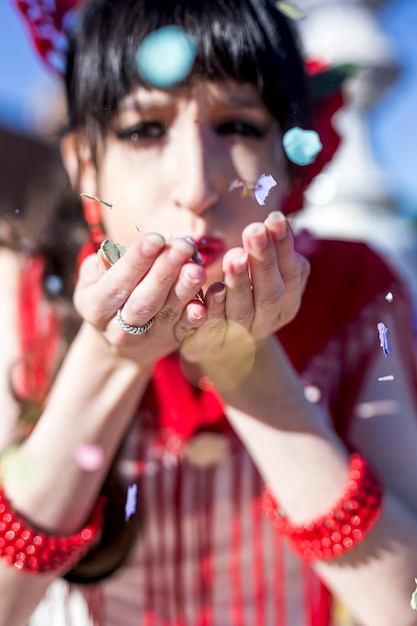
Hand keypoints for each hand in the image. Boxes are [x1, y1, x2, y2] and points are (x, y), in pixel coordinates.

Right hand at [73, 234, 206, 364]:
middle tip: (182, 246)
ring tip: (197, 267)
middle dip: (164, 272)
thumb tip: (108, 252)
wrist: (119, 346)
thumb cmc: (106, 297)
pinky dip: (198, 311)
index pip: (116, 284)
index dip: (135, 262)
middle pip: (144, 301)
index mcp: (96, 309)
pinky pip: (187, 327)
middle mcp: (121, 329)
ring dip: (185, 288)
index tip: (155, 238)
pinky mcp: (172, 340)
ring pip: (168, 313)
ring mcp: (149, 337)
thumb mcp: (92, 282)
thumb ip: (100, 267)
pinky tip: (211, 294)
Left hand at [181, 212, 308, 383]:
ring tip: (235, 254)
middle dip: (264, 260)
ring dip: (240, 282)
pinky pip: (215, 326)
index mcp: (288, 302)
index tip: (275, 218)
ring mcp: (243, 335)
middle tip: (254, 229)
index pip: (292, 273)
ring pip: (244, 310)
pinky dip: (215, 307)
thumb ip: (273, 253)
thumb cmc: (248, 294)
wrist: (224, 342)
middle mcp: (268, 320)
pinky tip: (213, 288)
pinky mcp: (214, 342)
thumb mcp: (266, 274)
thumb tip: (277, 223)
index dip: (284, 247)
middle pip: (270, 293)